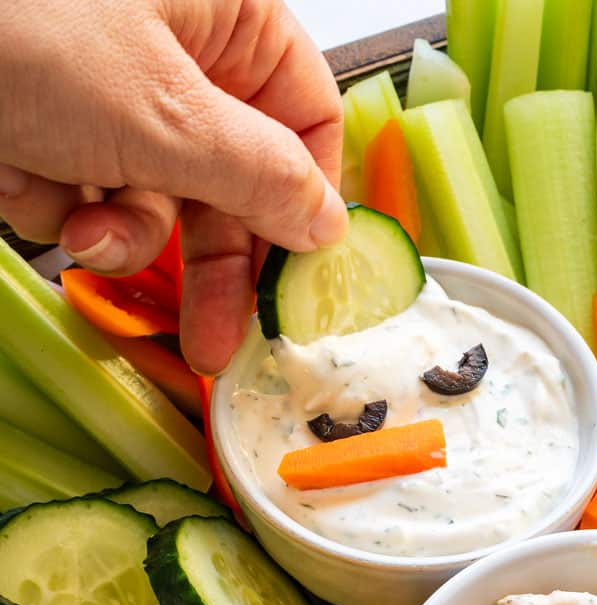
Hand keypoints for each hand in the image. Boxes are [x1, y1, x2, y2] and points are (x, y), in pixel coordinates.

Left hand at [0, 0, 345, 371]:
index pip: (305, 118)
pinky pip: (85, 195)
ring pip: (155, 199)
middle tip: (215, 341)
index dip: (305, 203)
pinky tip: (29, 185)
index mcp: (225, 14)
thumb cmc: (18, 19)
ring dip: (121, 232)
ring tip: (83, 226)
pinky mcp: (47, 122)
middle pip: (231, 180)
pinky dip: (58, 208)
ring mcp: (106, 87)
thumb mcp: (163, 114)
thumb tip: (326, 222)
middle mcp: (173, 47)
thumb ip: (259, 176)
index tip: (297, 277)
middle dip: (210, 261)